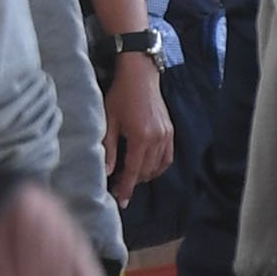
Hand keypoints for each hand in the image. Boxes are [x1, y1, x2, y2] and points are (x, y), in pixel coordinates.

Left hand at [104, 50, 176, 199]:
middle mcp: (156, 139)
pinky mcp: (170, 131)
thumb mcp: (110, 120)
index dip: (126, 187)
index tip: (121, 200)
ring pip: (157, 166)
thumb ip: (108, 147)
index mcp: (140, 137)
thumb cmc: (121, 95)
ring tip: (131, 177)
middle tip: (119, 187)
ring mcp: (166, 135)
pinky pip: (167, 157)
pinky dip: (158, 166)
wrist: (140, 75)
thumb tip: (106, 171)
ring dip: (145, 175)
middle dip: (133, 182)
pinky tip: (148, 168)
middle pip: (145, 171)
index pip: (132, 170)